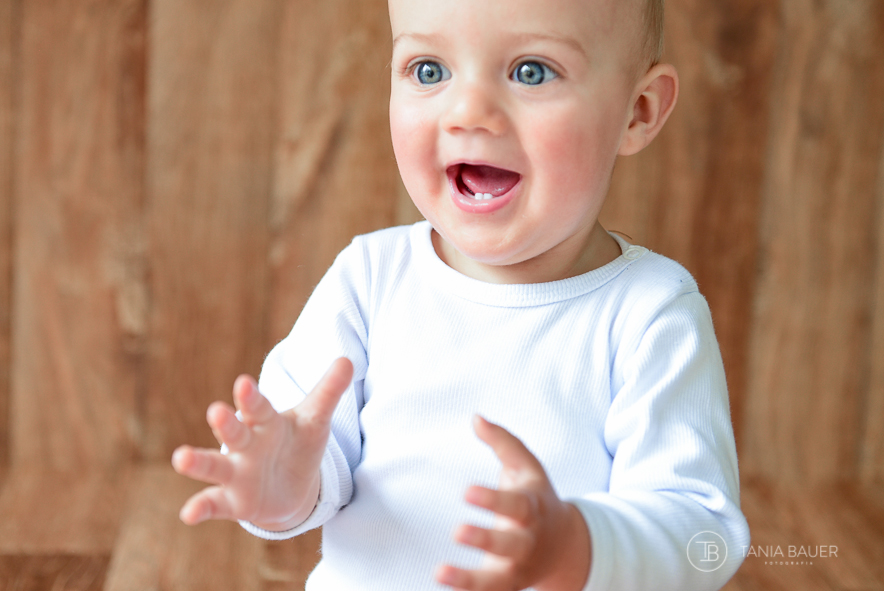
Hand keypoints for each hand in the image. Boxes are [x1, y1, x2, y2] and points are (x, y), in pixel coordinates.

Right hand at [171, 357, 352, 529]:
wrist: (292, 486)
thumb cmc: (298, 444)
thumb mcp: (315, 420)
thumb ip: (328, 392)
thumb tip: (347, 361)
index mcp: (265, 422)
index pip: (258, 407)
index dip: (251, 397)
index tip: (244, 382)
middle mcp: (246, 445)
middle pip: (235, 432)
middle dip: (226, 423)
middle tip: (216, 411)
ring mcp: (236, 473)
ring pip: (214, 465)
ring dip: (198, 462)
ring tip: (181, 458)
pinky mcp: (233, 502)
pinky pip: (214, 503)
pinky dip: (200, 508)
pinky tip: (188, 514)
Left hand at [435, 416, 591, 590]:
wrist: (565, 546)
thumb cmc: (535, 497)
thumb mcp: (526, 466)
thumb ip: (502, 442)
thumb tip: (476, 417)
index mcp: (532, 508)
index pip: (515, 505)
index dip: (492, 500)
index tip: (466, 492)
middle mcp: (527, 541)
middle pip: (510, 544)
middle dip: (486, 540)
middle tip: (457, 531)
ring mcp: (518, 568)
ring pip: (498, 580)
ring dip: (470, 580)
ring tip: (440, 572)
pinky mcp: (507, 585)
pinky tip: (443, 585)